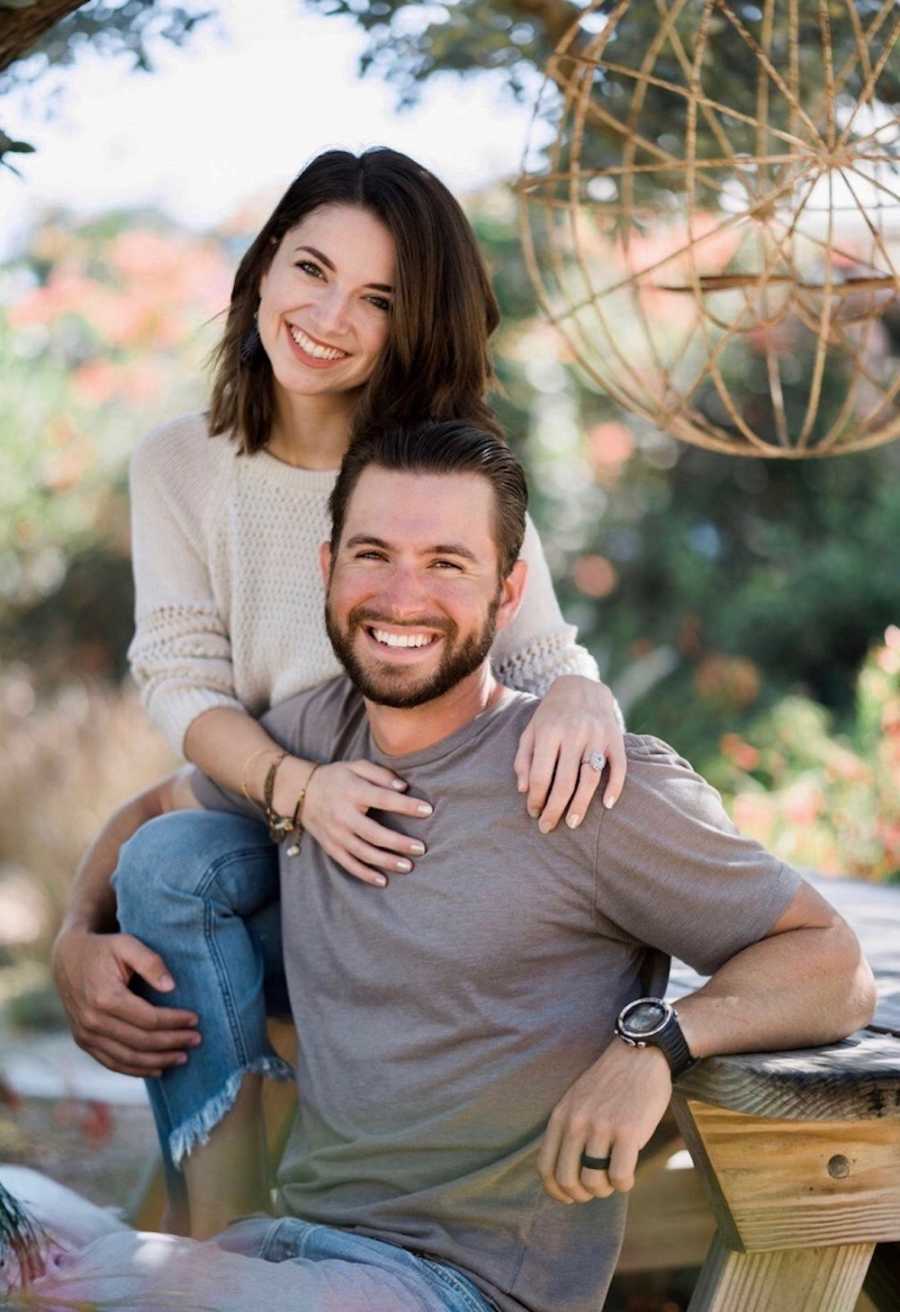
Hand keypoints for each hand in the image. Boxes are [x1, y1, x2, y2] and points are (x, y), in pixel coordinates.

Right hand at [51, 926, 199, 1077]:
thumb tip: (171, 987)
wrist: (68, 959)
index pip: (149, 1019)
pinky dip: (136, 1069)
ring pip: (128, 1058)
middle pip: (141, 1042)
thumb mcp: (127, 944)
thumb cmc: (103, 949)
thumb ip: (151, 962)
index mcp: (105, 997)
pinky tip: (158, 1068)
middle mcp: (93, 1021)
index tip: (195, 1019)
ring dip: (158, 1061)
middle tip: (196, 1039)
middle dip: (172, 1043)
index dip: (175, 1022)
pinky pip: (112, 1063)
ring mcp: (86, 1034)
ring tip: (183, 1057)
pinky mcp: (83, 1041)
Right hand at [294, 759, 432, 886]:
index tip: (427, 810)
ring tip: (408, 866)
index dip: (406, 805)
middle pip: (374, 833)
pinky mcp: (330, 847)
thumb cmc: (336, 777)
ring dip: (386, 862)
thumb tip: (404, 787)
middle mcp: (343, 815)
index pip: (384, 799)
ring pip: (363, 853)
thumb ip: (380, 774)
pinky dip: (365, 874)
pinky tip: (383, 880)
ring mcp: (336, 834)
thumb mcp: (356, 766)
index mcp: (353, 792)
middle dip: (399, 843)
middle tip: (421, 848)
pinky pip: (348, 864)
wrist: (300, 792)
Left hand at [514, 675, 626, 830]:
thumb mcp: (530, 731)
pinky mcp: (616, 738)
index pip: (540, 776)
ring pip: (590, 779)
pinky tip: (607, 805)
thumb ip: (523, 759)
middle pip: (564, 782)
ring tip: (572, 823)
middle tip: (548, 827)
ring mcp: (597, 736)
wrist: (582, 686)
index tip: (533, 812)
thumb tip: (523, 790)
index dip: (535, 799)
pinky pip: (619, 768)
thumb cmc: (551, 714)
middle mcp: (574, 734)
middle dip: (554, 810)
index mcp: (549, 732)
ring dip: (581, 805)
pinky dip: (615, 788)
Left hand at [538, 1039, 671, 1202]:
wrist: (640, 1054)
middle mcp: (577, 1123)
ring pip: (594, 1182)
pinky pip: (619, 1177)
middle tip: (597, 1189)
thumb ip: (569, 1130)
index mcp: (561, 1116)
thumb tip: (566, 1174)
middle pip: (567, 1180)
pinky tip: (629, 1175)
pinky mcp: (628, 1131)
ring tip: (614, 1177)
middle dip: (582, 1194)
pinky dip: (624, 1184)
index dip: (556, 1191)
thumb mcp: (577, 1101)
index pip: (545, 1167)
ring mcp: (601, 1127)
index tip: (569, 1198)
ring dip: (605, 1190)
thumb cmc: (611, 1083)